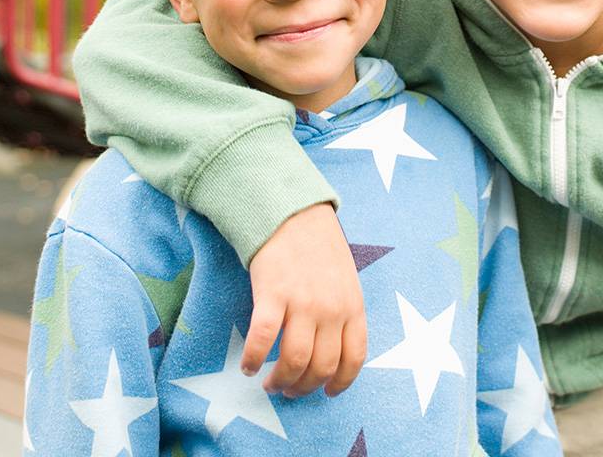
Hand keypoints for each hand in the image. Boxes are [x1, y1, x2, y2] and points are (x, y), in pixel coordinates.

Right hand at [241, 202, 366, 397]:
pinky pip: (262, 340)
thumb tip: (332, 348)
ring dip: (280, 381)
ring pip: (293, 362)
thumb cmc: (318, 245)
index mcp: (353, 305)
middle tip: (290, 390)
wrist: (291, 211)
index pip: (354, 359)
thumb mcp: (346, 278)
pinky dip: (253, 359)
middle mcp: (331, 309)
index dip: (341, 383)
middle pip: (321, 367)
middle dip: (304, 387)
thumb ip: (344, 312)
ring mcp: (302, 303)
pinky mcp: (272, 295)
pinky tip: (248, 366)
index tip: (327, 392)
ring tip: (269, 383)